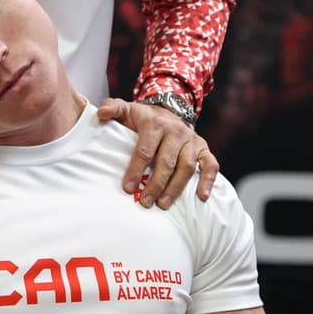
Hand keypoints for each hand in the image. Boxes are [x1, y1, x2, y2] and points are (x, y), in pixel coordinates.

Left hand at [96, 97, 218, 207]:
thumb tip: (101, 113)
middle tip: (145, 202)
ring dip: (176, 187)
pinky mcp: (204, 148)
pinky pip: (210, 165)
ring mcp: (192, 140)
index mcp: (155, 124)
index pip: (145, 150)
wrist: (168, 110)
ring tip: (163, 205)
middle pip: (166, 161)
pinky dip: (208, 181)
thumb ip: (112, 108)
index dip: (135, 170)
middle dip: (155, 184)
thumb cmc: (143, 118)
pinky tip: (202, 197)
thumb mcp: (126, 109)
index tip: (127, 188)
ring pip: (187, 166)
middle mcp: (176, 131)